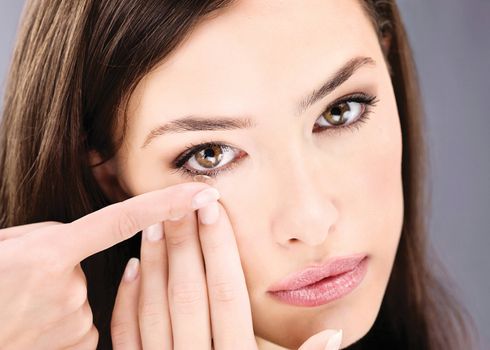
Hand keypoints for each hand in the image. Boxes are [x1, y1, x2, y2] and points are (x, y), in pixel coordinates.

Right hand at [0, 182, 218, 349]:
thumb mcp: (9, 245)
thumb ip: (55, 237)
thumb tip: (88, 242)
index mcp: (50, 254)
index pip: (123, 220)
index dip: (167, 203)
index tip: (203, 192)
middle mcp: (68, 289)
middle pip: (97, 264)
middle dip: (71, 267)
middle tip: (27, 281)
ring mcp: (73, 323)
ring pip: (89, 298)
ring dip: (64, 297)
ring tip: (24, 306)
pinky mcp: (78, 347)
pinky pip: (85, 325)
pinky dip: (64, 322)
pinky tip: (34, 326)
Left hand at [111, 199, 343, 349]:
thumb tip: (337, 333)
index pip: (227, 293)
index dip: (220, 249)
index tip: (213, 209)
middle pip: (189, 293)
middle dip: (184, 243)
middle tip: (178, 200)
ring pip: (154, 309)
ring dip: (153, 264)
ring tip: (153, 223)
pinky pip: (127, 336)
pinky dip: (126, 301)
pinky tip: (131, 268)